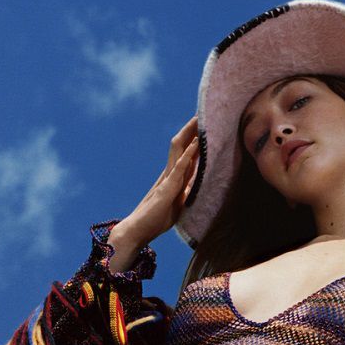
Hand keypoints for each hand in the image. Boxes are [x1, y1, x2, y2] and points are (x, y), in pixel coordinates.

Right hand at [116, 115, 200, 246]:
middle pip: (182, 146)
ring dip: (191, 136)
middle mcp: (169, 174)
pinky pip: (179, 169)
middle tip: (205, 114)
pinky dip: (189, 155)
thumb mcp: (177, 203)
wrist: (138, 230)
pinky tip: (196, 145)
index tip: (206, 127)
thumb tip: (194, 184)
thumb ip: (184, 191)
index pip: (186, 154)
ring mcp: (167, 180)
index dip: (195, 140)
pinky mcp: (167, 189)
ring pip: (180, 151)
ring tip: (201, 121)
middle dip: (193, 130)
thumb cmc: (156, 219)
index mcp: (173, 178)